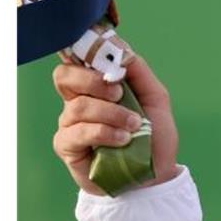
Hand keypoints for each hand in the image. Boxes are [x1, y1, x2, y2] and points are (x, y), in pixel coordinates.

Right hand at [52, 55, 179, 194]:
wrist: (156, 174)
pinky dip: (104, 132)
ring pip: (78, 106)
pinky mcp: (67, 147)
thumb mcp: (155, 98)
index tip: (109, 61)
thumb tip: (120, 46)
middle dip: (93, 81)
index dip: (85, 54)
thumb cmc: (154, 135)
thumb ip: (138, 71)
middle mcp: (79, 101)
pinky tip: (122, 139)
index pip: (77, 60)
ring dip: (111, 113)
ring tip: (133, 125)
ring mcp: (71, 124)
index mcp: (97, 86)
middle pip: (65, 76)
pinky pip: (77, 132)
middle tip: (119, 93)